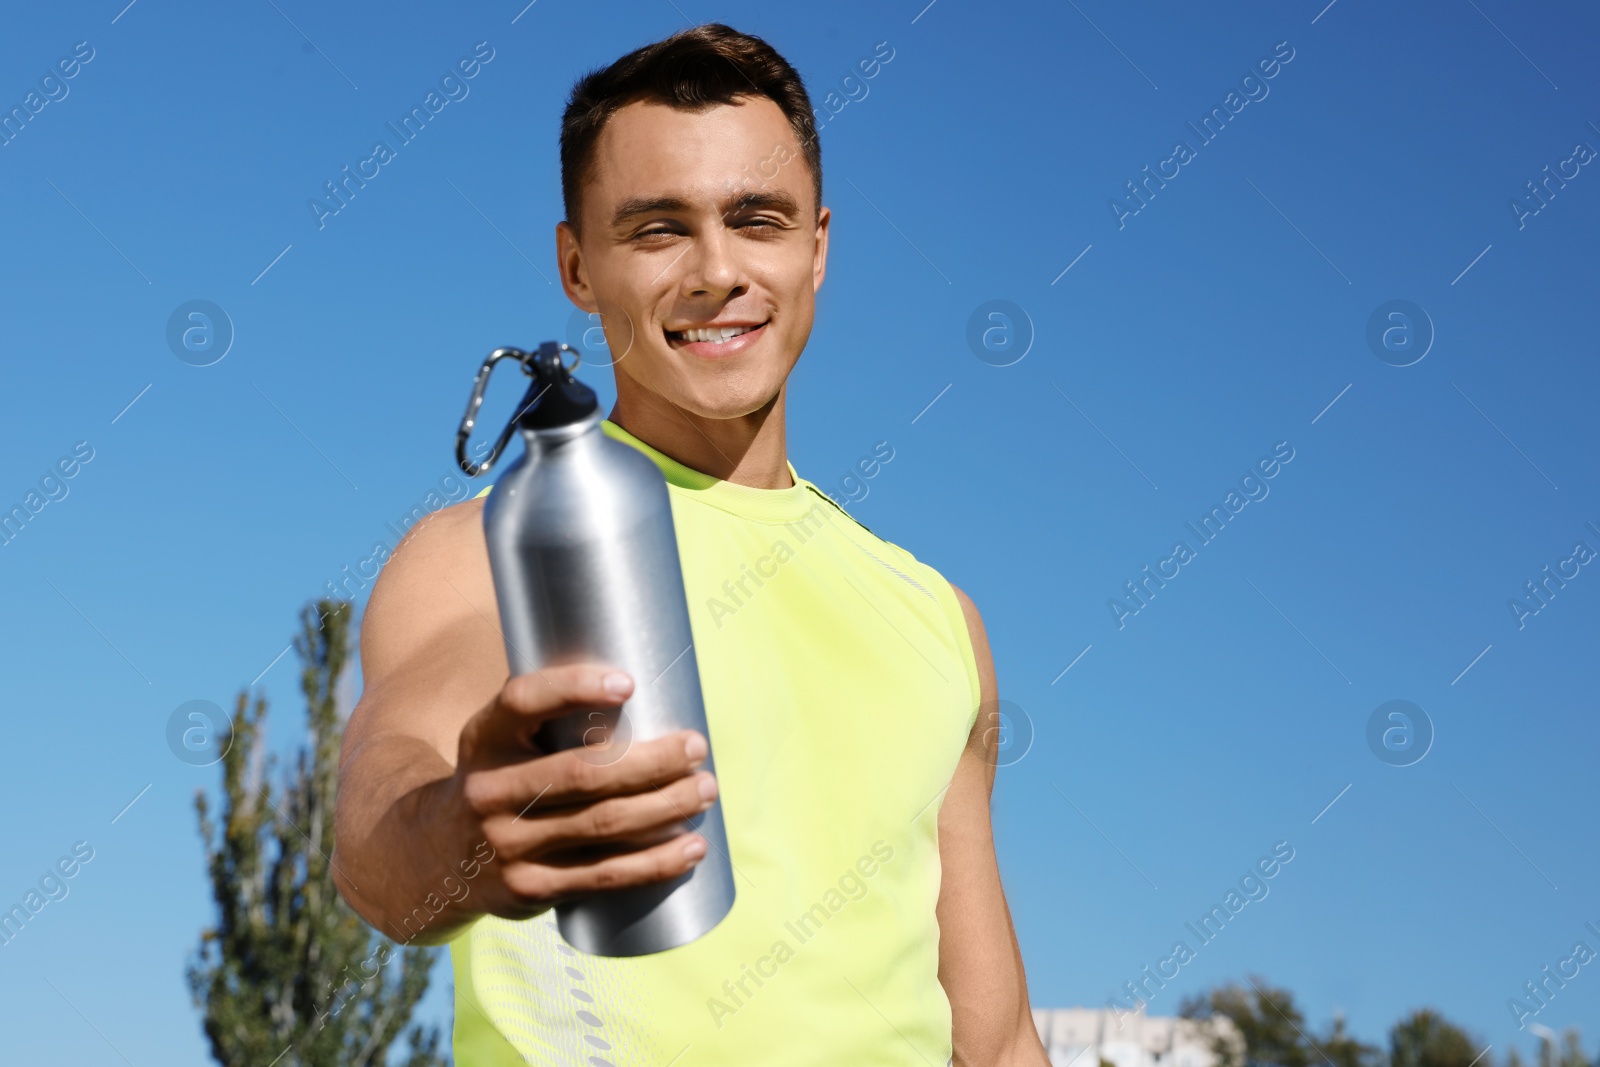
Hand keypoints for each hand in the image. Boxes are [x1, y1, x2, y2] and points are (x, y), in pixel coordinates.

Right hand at [446, 662, 716, 919]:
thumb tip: (650, 685)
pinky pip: (603, 876)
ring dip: (666, 807)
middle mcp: (489, 790)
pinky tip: (691, 848)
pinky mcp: (529, 889)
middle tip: (696, 747)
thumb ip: (553, 716)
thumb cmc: (498, 778)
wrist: (432, 857)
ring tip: (706, 790)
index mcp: (484, 738)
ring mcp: (507, 844)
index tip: (630, 682)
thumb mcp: (500, 740)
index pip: (523, 701)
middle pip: (583, 773)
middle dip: (652, 760)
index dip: (574, 686)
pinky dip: (655, 863)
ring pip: (602, 825)